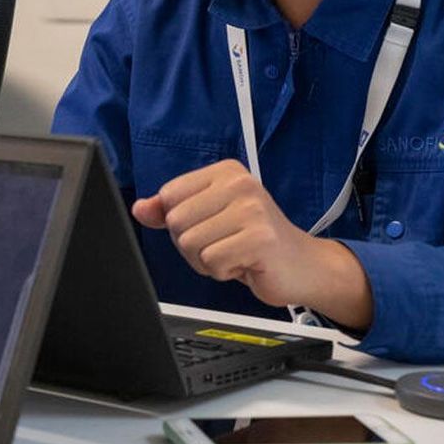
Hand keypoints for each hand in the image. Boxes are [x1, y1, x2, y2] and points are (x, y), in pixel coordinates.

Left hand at [133, 160, 372, 327]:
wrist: (304, 266)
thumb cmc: (253, 240)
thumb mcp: (209, 217)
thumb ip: (170, 210)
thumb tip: (139, 208)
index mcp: (225, 172)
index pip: (169, 195)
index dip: (179, 221)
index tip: (210, 226)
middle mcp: (239, 184)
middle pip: (175, 221)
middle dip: (191, 244)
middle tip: (224, 244)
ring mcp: (252, 210)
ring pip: (189, 243)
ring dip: (206, 260)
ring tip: (234, 253)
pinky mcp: (259, 239)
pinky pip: (211, 262)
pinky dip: (222, 272)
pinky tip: (245, 264)